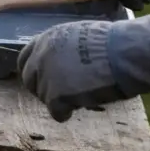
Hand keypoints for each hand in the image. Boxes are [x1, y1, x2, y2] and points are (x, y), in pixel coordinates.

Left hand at [18, 9, 149, 121]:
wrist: (124, 53)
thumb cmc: (114, 44)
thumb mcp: (80, 36)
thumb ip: (64, 48)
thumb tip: (64, 60)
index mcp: (46, 39)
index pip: (25, 59)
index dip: (33, 71)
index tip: (42, 79)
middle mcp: (41, 56)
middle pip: (29, 79)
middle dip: (42, 88)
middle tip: (59, 95)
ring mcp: (47, 76)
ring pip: (44, 96)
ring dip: (58, 100)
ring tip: (79, 98)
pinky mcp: (57, 95)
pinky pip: (55, 111)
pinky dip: (63, 114)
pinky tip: (71, 113)